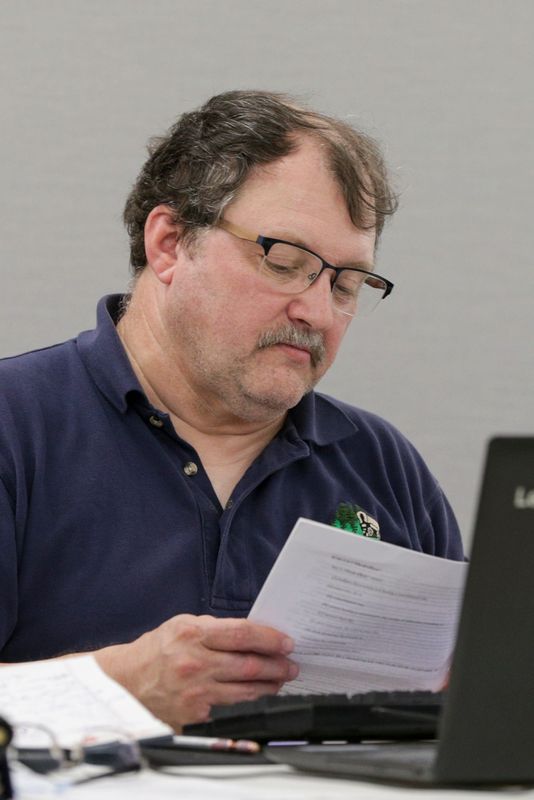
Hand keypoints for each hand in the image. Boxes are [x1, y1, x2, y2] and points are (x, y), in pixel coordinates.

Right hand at [94, 614, 297, 729]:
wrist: (126, 682)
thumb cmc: (156, 651)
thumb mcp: (182, 626)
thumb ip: (215, 629)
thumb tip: (252, 634)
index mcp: (192, 634)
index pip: (242, 634)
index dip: (269, 638)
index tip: (286, 642)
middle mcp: (195, 663)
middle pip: (249, 665)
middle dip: (277, 664)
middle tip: (292, 663)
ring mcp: (196, 691)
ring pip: (246, 690)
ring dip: (271, 685)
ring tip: (282, 679)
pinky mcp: (195, 714)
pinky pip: (233, 708)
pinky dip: (251, 702)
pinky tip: (261, 697)